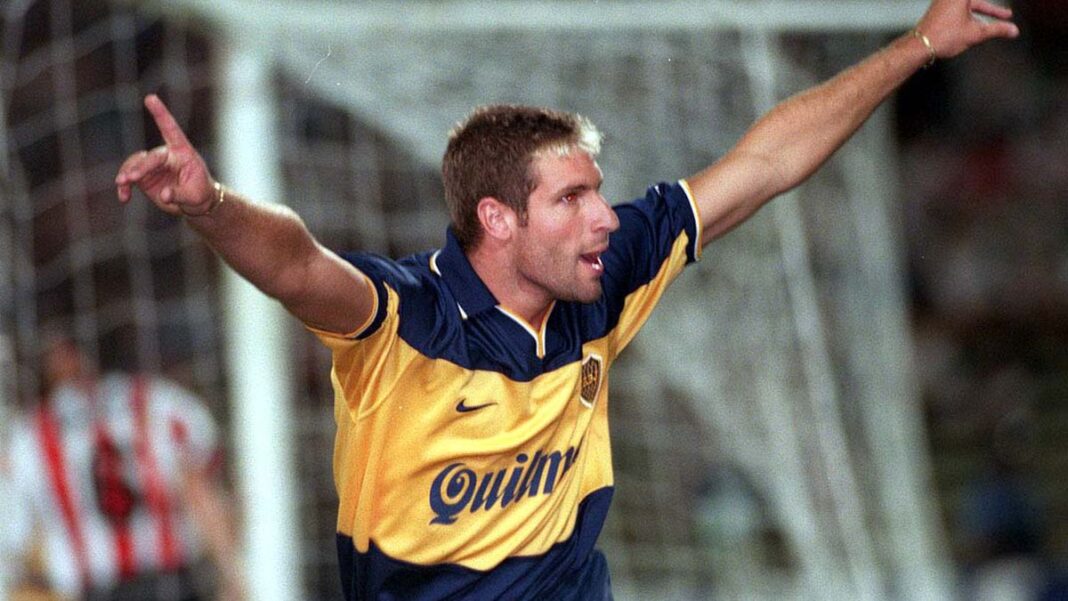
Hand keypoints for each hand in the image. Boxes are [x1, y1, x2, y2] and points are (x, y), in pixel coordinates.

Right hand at [114, 94, 215, 215]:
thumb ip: (179, 194)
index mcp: (183, 152)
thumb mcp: (195, 196)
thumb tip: (164, 195)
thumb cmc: (199, 193)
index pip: (171, 130)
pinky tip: (124, 198)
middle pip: (151, 157)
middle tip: (131, 178)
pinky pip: (129, 177)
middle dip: (141, 166)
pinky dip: (125, 187)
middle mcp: (166, 155)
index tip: (150, 98)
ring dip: (127, 173)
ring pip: (135, 164)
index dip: (160, 113)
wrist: (195, 202)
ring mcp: (153, 165)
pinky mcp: (144, 176)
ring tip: (122, 185)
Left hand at [917, 0, 1018, 59]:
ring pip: (969, 5)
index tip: (1004, 14)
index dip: (992, 11)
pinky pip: (959, 8)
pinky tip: (977, 25)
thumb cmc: (943, 37)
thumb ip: (996, 30)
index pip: (981, 2)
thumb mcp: (976, 33)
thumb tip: (1013, 30)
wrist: (919, 46)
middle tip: (1006, 14)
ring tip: (998, 19)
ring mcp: (943, 2)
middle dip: (991, 10)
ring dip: (983, 11)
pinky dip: (971, 14)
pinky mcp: (938, 10)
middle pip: (976, 2)